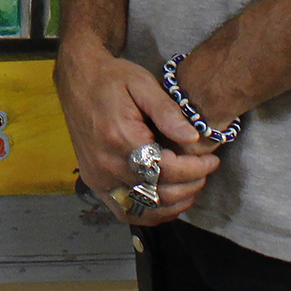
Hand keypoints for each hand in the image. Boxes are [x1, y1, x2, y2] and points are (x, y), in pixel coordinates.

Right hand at [56, 41, 217, 225]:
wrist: (78, 79)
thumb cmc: (112, 78)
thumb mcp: (141, 82)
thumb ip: (167, 111)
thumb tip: (193, 137)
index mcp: (119, 138)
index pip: (166, 170)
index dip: (195, 169)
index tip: (212, 160)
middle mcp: (106, 164)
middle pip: (158, 193)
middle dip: (190, 185)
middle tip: (204, 171)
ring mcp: (97, 177)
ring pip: (143, 208)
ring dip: (173, 203)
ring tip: (190, 185)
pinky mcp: (93, 182)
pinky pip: (125, 210)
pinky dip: (150, 213)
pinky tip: (166, 200)